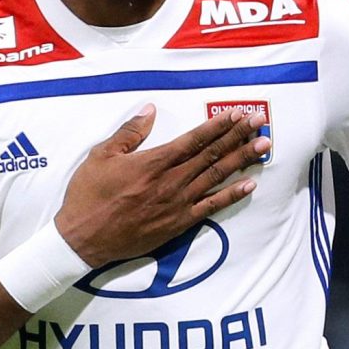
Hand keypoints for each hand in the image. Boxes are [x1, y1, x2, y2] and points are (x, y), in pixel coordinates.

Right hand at [56, 104, 269, 266]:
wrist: (84, 239)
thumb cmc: (88, 195)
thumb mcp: (101, 155)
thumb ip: (129, 132)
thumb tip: (150, 110)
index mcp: (154, 161)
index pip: (194, 139)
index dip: (218, 125)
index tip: (237, 113)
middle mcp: (172, 180)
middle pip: (213, 153)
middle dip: (239, 136)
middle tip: (261, 122)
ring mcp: (178, 203)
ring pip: (217, 176)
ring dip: (242, 159)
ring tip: (264, 146)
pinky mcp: (179, 223)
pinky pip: (211, 206)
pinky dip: (232, 194)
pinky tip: (249, 184)